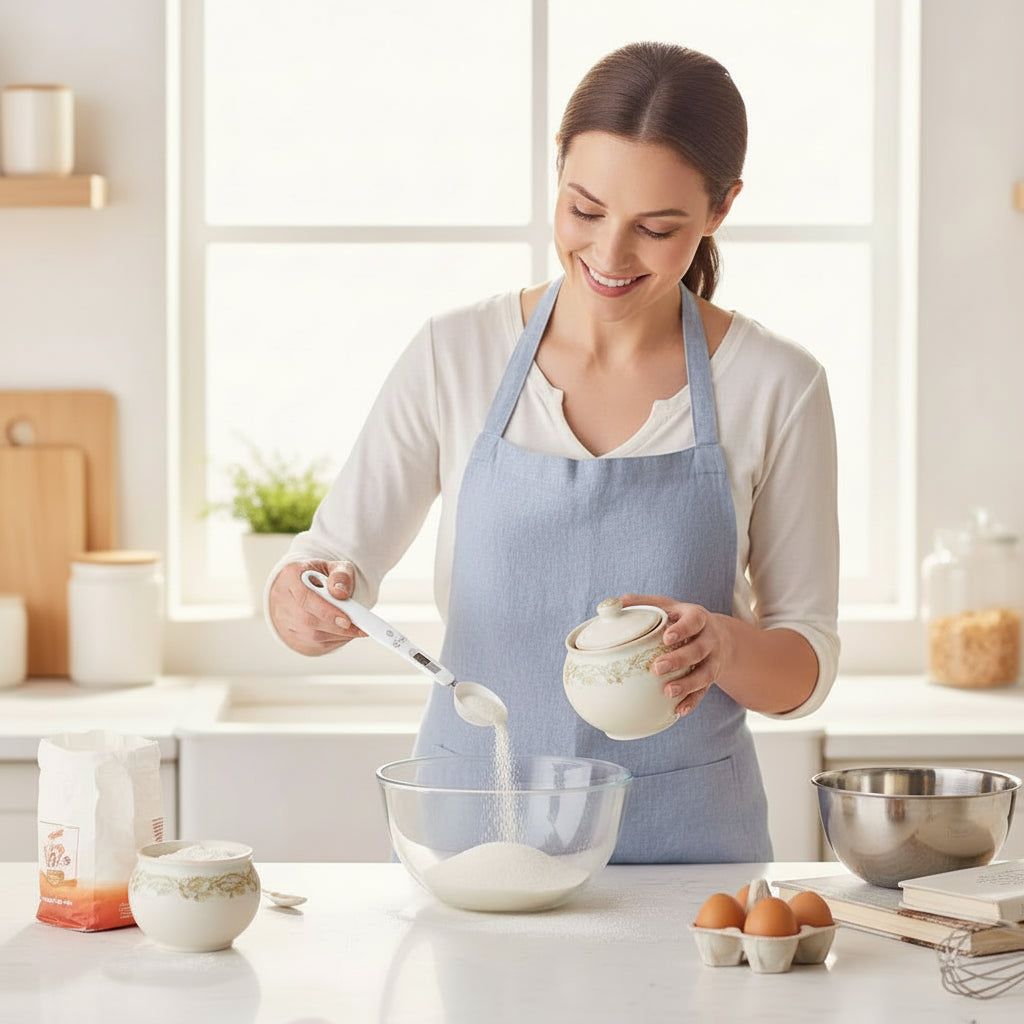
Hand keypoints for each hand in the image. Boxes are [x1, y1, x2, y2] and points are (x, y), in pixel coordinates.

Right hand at [268, 559, 365, 655]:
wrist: (304, 586)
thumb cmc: (320, 576)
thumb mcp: (334, 567)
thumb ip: (341, 576)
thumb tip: (340, 593)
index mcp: (290, 576)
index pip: (305, 598)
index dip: (327, 612)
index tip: (348, 620)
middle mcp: (282, 599)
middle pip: (307, 620)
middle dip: (337, 626)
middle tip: (361, 628)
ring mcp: (283, 620)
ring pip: (311, 636)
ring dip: (338, 635)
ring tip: (357, 627)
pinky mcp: (291, 636)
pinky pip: (314, 645)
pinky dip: (334, 641)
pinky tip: (345, 632)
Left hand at [620, 593, 724, 718]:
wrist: (722, 637)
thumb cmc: (685, 619)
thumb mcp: (670, 606)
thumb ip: (645, 602)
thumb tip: (616, 602)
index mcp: (698, 618)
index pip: (694, 622)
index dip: (683, 630)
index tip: (667, 638)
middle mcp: (710, 639)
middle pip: (699, 650)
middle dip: (679, 659)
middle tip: (657, 667)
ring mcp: (714, 660)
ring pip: (705, 674)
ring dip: (687, 684)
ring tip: (668, 692)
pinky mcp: (713, 677)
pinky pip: (704, 692)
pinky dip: (692, 701)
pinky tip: (678, 710)